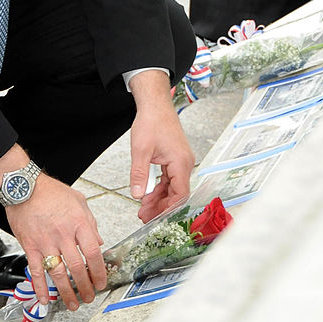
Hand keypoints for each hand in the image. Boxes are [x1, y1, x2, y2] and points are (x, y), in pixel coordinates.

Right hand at [5, 173, 105, 309]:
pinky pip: (36, 271)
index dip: (99, 271)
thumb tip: (99, 242)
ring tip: (73, 304)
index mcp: (78, 223)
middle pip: (77, 267)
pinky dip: (40, 287)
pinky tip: (45, 299)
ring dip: (66, 292)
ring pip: (58, 273)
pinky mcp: (30, 246)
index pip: (93, 253)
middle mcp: (63, 234)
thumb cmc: (50, 191)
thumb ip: (90, 222)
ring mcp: (46, 242)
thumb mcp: (78, 201)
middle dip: (85, 286)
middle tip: (89, 296)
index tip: (101, 281)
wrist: (24, 186)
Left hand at [128, 70, 194, 222]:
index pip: (180, 194)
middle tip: (144, 217)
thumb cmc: (151, 121)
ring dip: (159, 198)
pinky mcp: (175, 159)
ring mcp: (181, 161)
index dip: (167, 209)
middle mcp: (185, 163)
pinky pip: (169, 179)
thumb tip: (137, 195)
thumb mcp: (141, 150)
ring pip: (172, 187)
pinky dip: (159, 188)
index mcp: (180, 162)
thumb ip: (139, 174)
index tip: (154, 217)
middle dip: (161, 206)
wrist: (155, 104)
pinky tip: (147, 195)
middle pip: (177, 193)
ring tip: (143, 209)